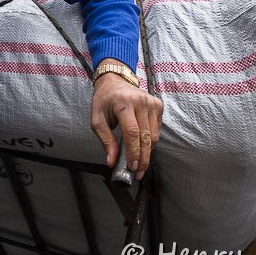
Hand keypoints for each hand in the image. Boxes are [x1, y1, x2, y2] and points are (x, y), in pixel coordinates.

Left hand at [90, 60, 163, 180]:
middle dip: (142, 158)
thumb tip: (112, 161)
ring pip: (154, 135)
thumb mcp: (97, 120)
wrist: (115, 82)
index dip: (133, 152)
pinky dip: (151, 142)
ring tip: (140, 164)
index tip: (131, 167)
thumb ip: (105, 141)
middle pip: (146, 137)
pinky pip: (157, 129)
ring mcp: (151, 102)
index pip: (131, 132)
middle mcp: (140, 101)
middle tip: (138, 173)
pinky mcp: (158, 105)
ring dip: (148, 153)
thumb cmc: (104, 101)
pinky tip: (143, 148)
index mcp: (123, 103)